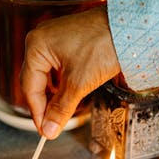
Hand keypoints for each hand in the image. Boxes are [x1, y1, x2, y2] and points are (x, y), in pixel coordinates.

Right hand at [20, 6, 120, 138]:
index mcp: (36, 46)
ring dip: (54, 94)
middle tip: (53, 125)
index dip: (37, 112)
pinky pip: (57, 65)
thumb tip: (49, 129)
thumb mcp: (79, 83)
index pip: (29, 87)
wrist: (129, 27)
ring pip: (46, 74)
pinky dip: (62, 81)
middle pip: (35, 80)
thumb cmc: (104, 44)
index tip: (46, 130)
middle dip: (45, 104)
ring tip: (63, 110)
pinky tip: (70, 92)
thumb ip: (61, 108)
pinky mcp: (67, 39)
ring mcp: (53, 37)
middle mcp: (40, 39)